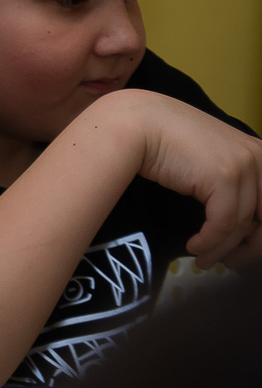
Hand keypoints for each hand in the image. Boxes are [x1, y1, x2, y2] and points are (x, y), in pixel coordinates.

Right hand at [124, 90, 261, 263]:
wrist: (137, 124)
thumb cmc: (166, 139)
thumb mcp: (209, 161)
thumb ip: (231, 185)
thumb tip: (241, 226)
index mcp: (261, 154)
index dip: (258, 236)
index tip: (241, 252)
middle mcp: (259, 158)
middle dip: (250, 248)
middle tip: (230, 264)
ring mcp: (244, 166)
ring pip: (241, 225)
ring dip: (221, 249)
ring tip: (203, 259)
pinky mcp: (224, 178)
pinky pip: (222, 223)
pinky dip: (209, 241)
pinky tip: (194, 246)